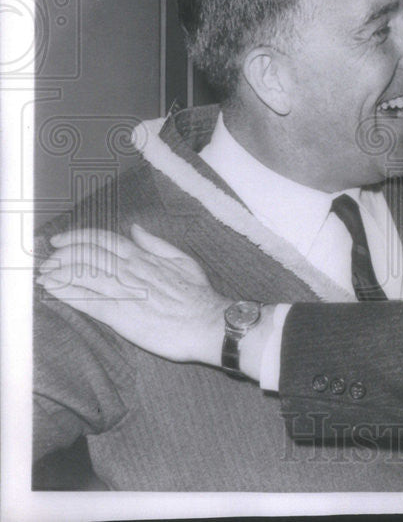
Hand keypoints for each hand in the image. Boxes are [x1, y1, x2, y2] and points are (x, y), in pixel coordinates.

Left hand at [36, 225, 231, 366]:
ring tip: (45, 275)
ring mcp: (124, 292)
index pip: (103, 240)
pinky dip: (67, 294)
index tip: (61, 240)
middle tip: (48, 260)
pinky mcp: (120, 315)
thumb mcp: (183, 260)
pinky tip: (53, 292)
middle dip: (62, 255)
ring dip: (59, 273)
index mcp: (144, 257)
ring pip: (83, 275)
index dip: (78, 237)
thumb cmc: (198, 295)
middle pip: (87, 255)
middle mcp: (130, 271)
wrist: (207, 324)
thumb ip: (156, 243)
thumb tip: (135, 229)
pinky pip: (87, 301)